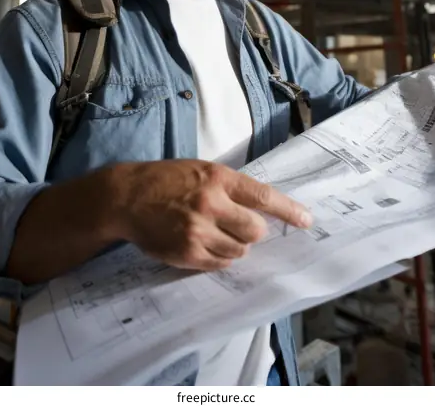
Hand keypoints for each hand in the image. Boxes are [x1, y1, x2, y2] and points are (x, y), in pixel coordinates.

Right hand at [110, 159, 311, 271]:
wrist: (128, 197)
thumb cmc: (167, 180)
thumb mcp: (201, 171)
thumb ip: (230, 187)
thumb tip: (263, 208)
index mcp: (217, 178)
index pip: (262, 196)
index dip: (288, 210)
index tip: (306, 220)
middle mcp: (211, 204)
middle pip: (255, 230)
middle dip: (253, 232)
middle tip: (240, 226)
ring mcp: (198, 231)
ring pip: (239, 250)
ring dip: (235, 245)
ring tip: (215, 233)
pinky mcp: (187, 253)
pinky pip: (220, 263)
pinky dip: (219, 257)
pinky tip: (205, 243)